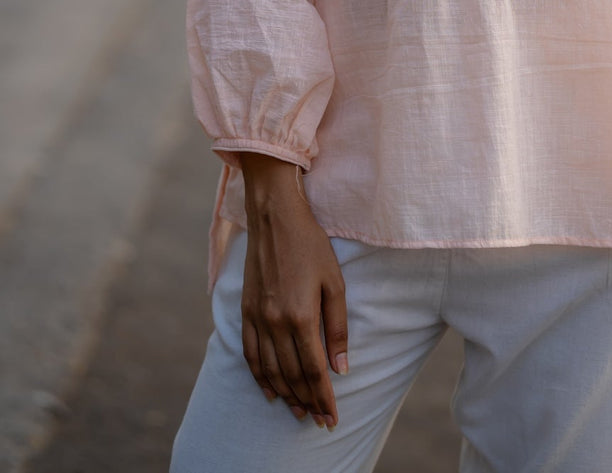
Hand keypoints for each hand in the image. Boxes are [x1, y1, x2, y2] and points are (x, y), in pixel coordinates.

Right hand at [238, 153, 347, 430]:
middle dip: (307, 401)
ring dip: (285, 395)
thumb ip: (337, 327)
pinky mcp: (245, 311)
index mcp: (301, 316)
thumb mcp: (335, 282)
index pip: (313, 370)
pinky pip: (251, 354)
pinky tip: (270, 391)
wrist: (275, 218)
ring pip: (270, 370)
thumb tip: (340, 368)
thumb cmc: (311, 245)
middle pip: (291, 375)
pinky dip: (260, 377)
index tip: (332, 417)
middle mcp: (275, 322)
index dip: (323, 396)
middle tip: (319, 421)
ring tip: (299, 411)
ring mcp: (257, 318)